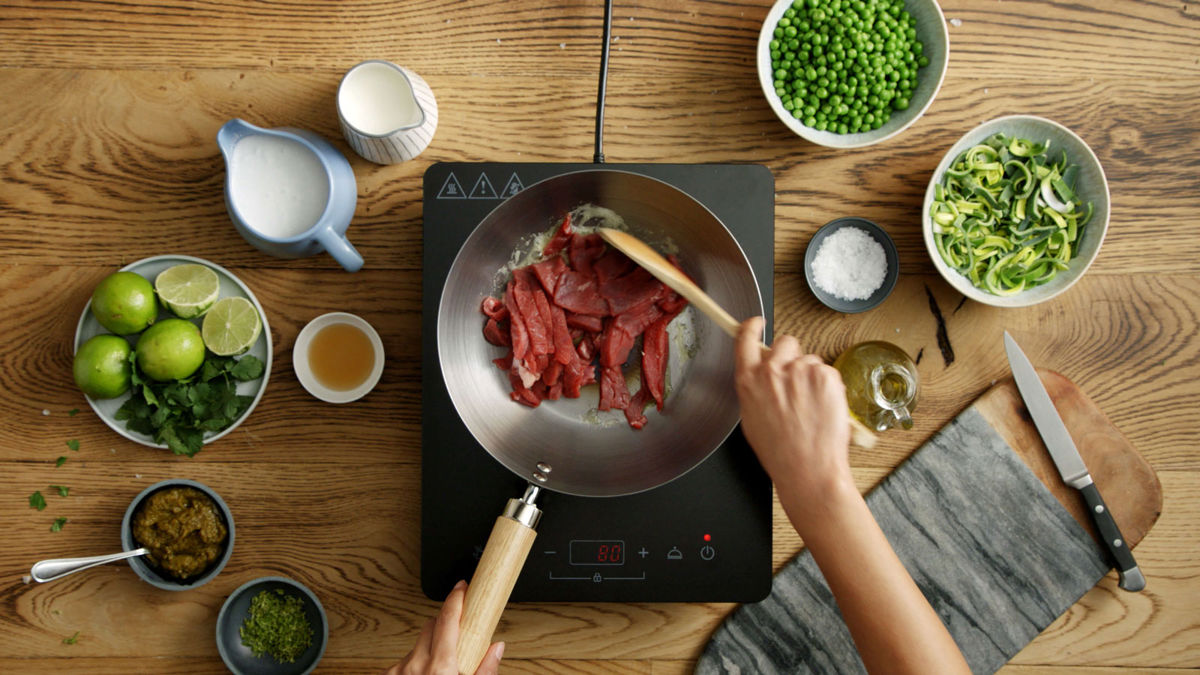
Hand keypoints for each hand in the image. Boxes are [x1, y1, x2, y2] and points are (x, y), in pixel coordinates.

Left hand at [383, 581, 504, 674]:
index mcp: (440, 667)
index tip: (461, 587)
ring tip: (441, 666)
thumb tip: (497, 648)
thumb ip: (485, 670)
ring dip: (430, 647)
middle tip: (458, 631)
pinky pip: (404, 661)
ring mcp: (398, 672)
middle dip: (445, 623)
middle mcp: (415, 665)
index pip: (448, 618)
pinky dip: (415, 663)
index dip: (456, 597)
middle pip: (431, 626)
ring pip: (416, 645)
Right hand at [734, 317, 853, 520]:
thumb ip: (755, 389)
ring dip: (812, 376)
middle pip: (785, 342)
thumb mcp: (752, 419)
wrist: (808, 468)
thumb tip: (761, 375)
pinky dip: (828, 387)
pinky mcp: (826, 376)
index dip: (751, 326)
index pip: (745, 338)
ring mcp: (801, 371)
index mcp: (749, 381)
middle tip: (797, 382)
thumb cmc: (781, 452)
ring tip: (812, 407)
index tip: (757, 322)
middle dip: (792, 356)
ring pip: (810, 360)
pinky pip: (828, 372)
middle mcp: (772, 370)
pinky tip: (823, 408)